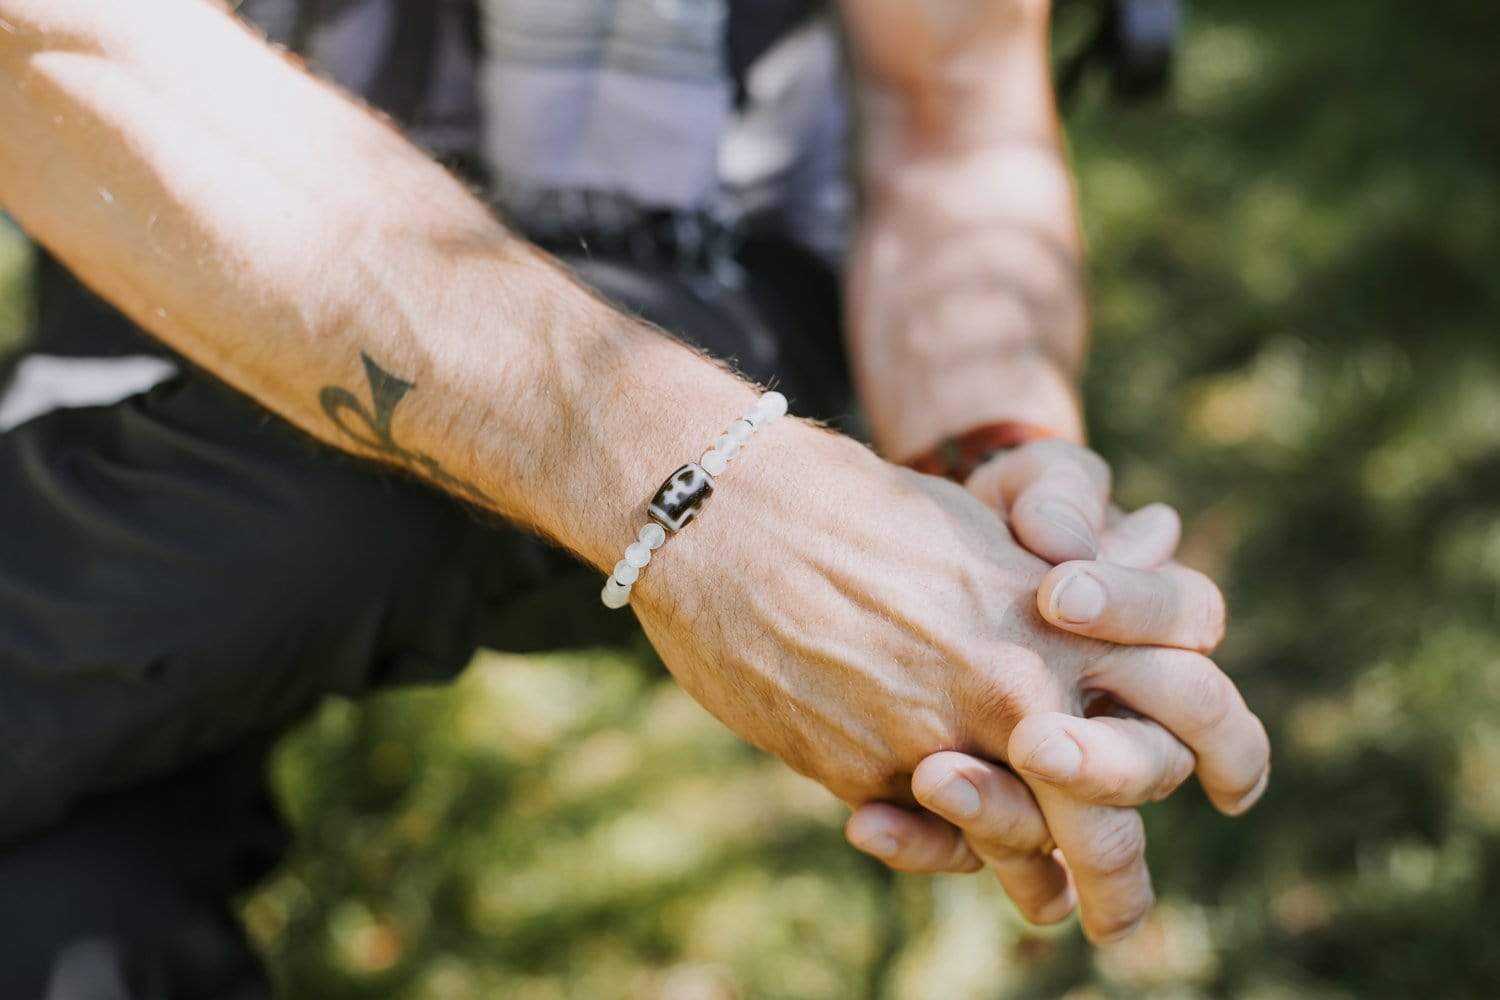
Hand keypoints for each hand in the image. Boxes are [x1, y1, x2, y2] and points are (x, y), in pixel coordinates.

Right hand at [631, 424, 1268, 941]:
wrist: (727, 511)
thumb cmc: (853, 505)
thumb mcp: (975, 525)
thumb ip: (1074, 551)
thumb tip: (1165, 527)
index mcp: (1061, 609)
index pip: (1190, 696)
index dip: (1228, 748)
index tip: (1231, 791)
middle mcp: (1019, 678)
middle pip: (1125, 798)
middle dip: (1129, 872)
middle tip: (1123, 917)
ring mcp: (941, 732)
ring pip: (1028, 846)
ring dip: (1043, 886)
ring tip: (1052, 910)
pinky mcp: (867, 771)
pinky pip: (929, 842)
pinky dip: (933, 852)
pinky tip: (915, 839)